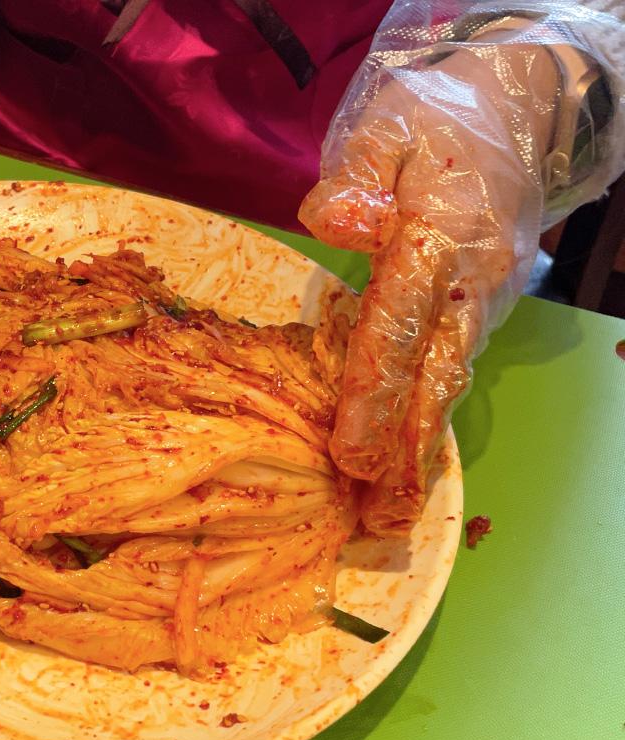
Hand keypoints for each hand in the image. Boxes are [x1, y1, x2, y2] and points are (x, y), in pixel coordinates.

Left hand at [300, 43, 560, 534]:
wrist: (521, 109)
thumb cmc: (439, 118)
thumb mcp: (391, 126)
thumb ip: (360, 176)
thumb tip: (333, 225)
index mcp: (443, 236)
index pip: (399, 324)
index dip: (372, 391)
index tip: (347, 450)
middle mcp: (474, 281)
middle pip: (434, 374)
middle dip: (400, 448)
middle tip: (371, 514)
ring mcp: (487, 299)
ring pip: (449, 381)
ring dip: (417, 448)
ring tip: (387, 514)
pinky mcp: (484, 307)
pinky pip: (453, 368)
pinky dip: (428, 420)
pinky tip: (405, 466)